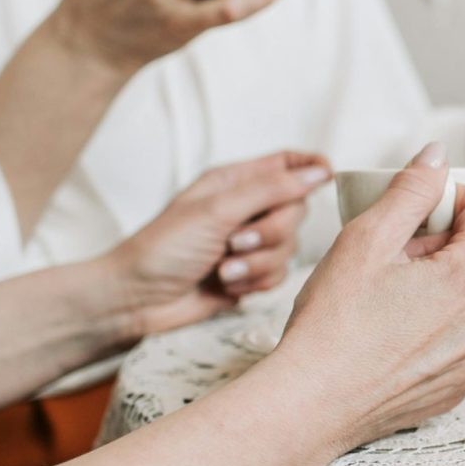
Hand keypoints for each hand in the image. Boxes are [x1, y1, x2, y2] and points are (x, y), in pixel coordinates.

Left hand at [103, 152, 330, 339]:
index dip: (311, 168)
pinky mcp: (249, 275)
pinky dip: (255, 283)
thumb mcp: (217, 211)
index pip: (287, 164)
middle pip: (296, 211)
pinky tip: (227, 286)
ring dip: (257, 262)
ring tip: (224, 270)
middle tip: (236, 242)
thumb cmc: (163, 248)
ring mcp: (248, 243)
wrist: (135, 301)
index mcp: (235, 183)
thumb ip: (271, 190)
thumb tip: (321, 172)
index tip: (328, 177)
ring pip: (289, 247)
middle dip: (272, 233)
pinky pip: (278, 275)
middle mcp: (246, 210)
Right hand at [271, 143, 464, 445]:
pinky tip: (388, 331)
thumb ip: (410, 190)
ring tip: (384, 295)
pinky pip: (459, 335)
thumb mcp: (367, 239)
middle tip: (387, 255)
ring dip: (437, 282)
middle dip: (439, 243)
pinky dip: (433, 322)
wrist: (310, 407)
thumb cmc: (332, 326)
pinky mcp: (460, 383)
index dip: (453, 197)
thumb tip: (436, 156)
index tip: (416, 207)